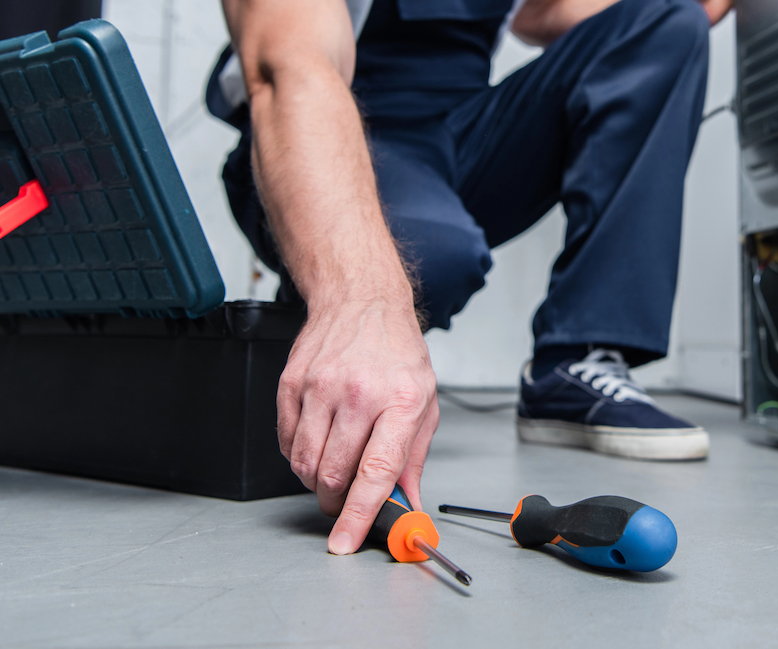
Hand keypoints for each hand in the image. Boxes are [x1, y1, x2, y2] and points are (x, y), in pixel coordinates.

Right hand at [277, 296, 438, 554]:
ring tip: (334, 466)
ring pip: (304, 464)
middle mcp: (360, 394)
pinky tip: (319, 440)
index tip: (345, 541)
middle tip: (346, 500)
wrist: (361, 301)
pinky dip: (299, 455)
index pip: (377, 470)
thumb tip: (406, 504)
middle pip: (334, 474)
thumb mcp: (425, 402)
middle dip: (337, 502)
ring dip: (316, 481)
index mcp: (401, 401)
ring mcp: (321, 388)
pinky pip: (286, 442)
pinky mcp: (291, 385)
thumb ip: (413, 459)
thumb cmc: (397, 354)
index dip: (360, 514)